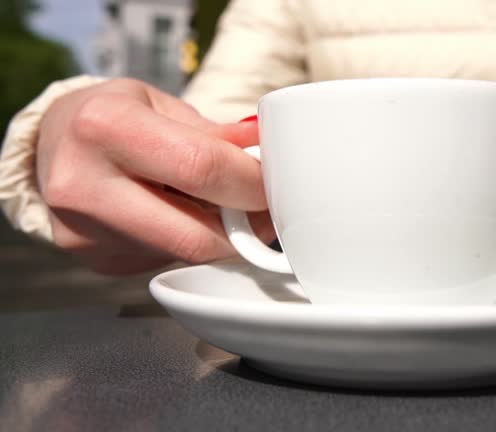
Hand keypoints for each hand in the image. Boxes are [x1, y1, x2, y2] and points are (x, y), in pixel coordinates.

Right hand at [37, 78, 274, 273]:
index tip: (273, 181)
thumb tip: (266, 156)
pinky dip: (190, 241)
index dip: (252, 182)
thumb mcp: (159, 105)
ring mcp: (85, 233)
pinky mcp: (97, 261)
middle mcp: (83, 186)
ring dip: (222, 235)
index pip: (202, 168)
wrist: (49, 146)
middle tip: (261, 207)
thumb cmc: (110, 117)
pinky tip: (179, 215)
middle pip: (197, 233)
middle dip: (245, 225)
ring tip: (220, 204)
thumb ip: (214, 134)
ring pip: (187, 253)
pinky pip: (168, 260)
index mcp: (103, 127)